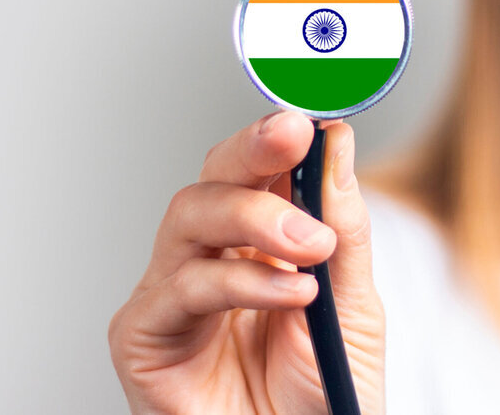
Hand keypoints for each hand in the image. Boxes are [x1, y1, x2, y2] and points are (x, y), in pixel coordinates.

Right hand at [109, 112, 384, 413]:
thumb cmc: (322, 392)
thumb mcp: (353, 303)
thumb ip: (345, 227)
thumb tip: (337, 144)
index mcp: (264, 242)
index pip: (261, 169)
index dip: (278, 135)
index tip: (311, 113)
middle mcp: (216, 257)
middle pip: (215, 177)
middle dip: (252, 148)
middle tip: (292, 134)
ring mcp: (178, 292)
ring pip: (191, 215)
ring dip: (256, 218)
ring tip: (311, 248)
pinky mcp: (147, 335)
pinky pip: (183, 287)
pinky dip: (241, 282)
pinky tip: (289, 292)